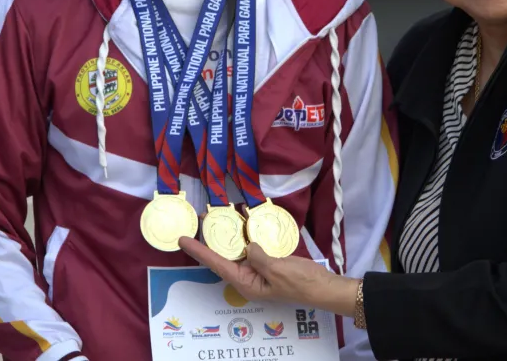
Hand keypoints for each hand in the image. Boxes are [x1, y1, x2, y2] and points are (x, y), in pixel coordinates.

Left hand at [178, 237, 358, 316]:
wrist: (323, 287)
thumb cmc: (301, 283)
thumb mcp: (278, 271)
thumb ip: (259, 257)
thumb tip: (248, 246)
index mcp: (246, 283)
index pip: (216, 264)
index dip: (199, 251)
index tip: (182, 240)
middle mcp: (247, 277)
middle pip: (221, 258)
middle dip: (208, 242)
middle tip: (196, 223)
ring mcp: (257, 270)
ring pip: (235, 252)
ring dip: (225, 237)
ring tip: (213, 220)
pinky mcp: (267, 262)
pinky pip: (250, 248)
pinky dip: (244, 236)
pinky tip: (241, 223)